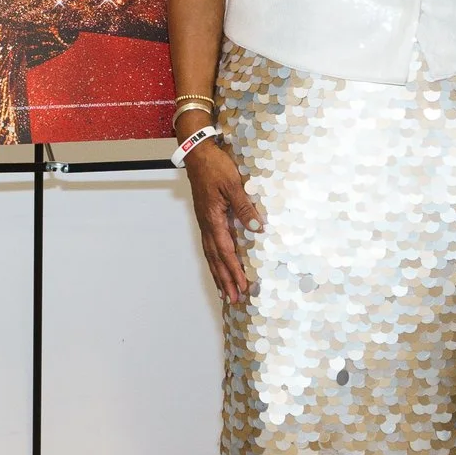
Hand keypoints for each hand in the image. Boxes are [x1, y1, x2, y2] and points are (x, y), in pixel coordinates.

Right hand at [183, 140, 260, 304]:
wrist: (198, 154)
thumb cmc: (215, 167)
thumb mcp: (234, 185)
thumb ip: (245, 207)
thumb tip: (257, 228)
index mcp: (213, 219)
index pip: (226, 251)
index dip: (234, 270)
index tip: (243, 286)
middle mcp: (207, 224)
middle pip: (215, 259)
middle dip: (225, 280)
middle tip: (234, 299)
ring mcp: (204, 222)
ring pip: (210, 255)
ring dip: (218, 274)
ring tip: (224, 291)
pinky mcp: (205, 218)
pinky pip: (209, 245)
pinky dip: (214, 260)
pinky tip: (218, 266)